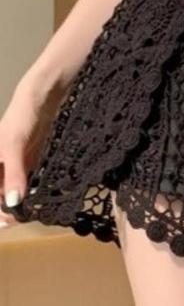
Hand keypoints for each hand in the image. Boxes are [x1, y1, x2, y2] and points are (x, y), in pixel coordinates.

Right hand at [0, 73, 65, 227]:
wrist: (42, 97)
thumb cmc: (20, 118)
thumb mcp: (13, 146)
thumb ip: (13, 174)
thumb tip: (12, 203)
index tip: (8, 221)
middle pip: (1, 195)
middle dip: (9, 209)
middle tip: (24, 217)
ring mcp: (14, 166)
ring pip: (15, 191)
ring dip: (23, 202)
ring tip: (36, 211)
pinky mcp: (31, 162)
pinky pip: (30, 181)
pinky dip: (35, 190)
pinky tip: (44, 198)